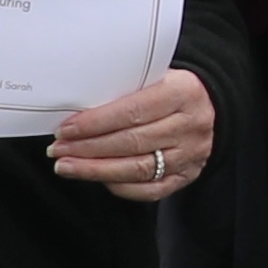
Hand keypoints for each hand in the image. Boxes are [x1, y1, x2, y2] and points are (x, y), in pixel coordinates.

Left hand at [49, 66, 215, 202]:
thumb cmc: (170, 90)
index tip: (65, 130)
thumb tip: (76, 111)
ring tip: (67, 167)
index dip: (94, 123)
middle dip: (87, 148)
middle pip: (131, 142)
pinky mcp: (187, 176)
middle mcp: (190, 125)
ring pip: (137, 169)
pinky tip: (97, 178)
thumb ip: (124, 90)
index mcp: (183, 92)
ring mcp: (191, 154)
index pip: (132, 111)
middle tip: (58, 150)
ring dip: (95, 170)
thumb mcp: (154, 77)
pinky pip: (149, 190)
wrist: (209, 107)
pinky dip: (119, 186)